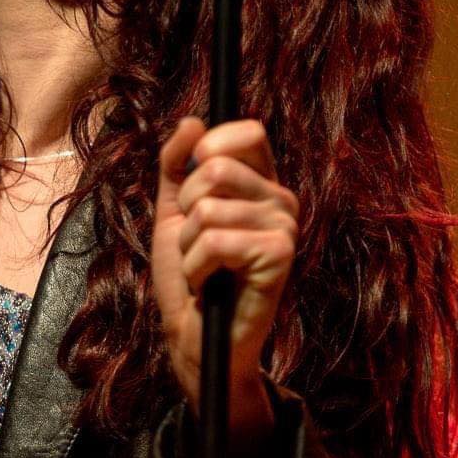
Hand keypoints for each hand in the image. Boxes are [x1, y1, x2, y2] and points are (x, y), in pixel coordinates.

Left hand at [150, 116, 300, 448]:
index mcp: (261, 184)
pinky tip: (210, 284)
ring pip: (208, 209)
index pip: (249, 133)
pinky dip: (197, 267)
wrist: (193, 335)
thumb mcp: (173, 211)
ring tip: (203, 268)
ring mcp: (284, 228)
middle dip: (185, 207)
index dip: (211, 146)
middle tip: (195, 240)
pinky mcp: (280, 256)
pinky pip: (215, 241)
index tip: (191, 181)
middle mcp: (280, 200)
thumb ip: (176, 165)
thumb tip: (192, 122)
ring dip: (188, 246)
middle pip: (216, 166)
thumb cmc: (188, 275)